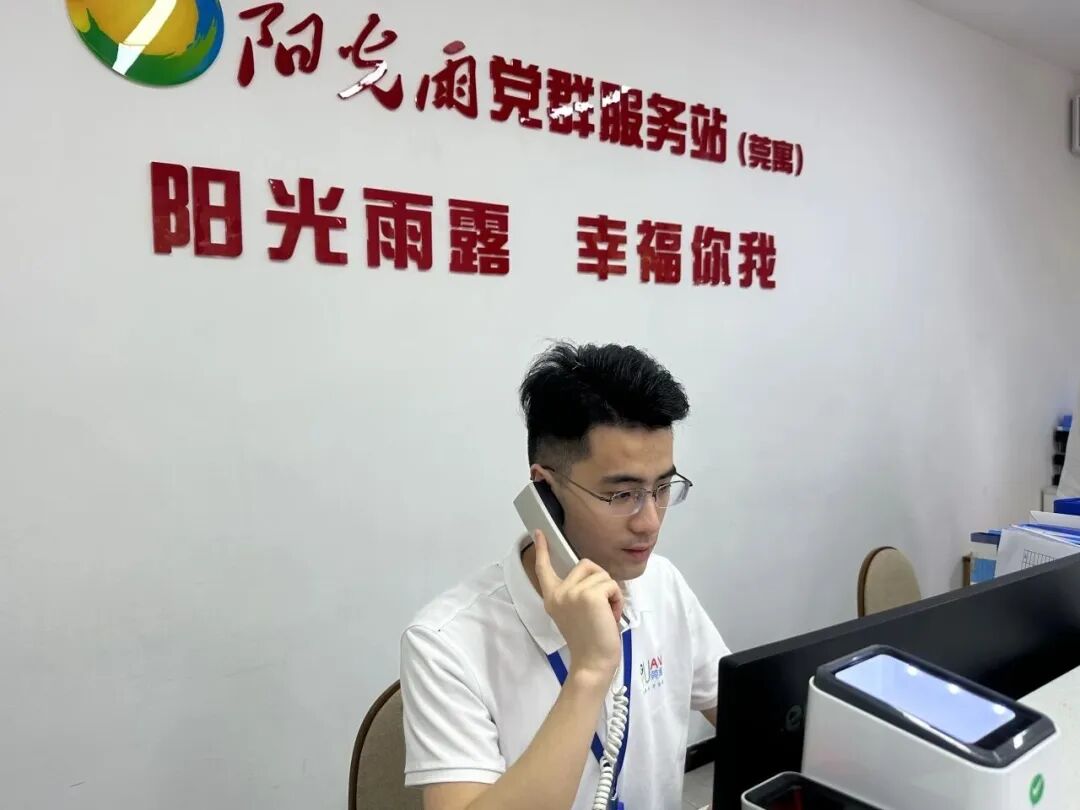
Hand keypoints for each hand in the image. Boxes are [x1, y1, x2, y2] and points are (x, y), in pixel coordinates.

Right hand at [533, 530, 622, 679]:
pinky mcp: (589, 595)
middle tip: (600, 608)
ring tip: (606, 615)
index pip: (544, 568)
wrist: (593, 662)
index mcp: (552, 597)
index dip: (543, 549)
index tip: (538, 532)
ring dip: (611, 593)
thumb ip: (577, 593)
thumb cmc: (590, 641)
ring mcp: (573, 592)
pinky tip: (611, 616)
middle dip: (601, 581)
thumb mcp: (576, 612)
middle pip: (586, 564)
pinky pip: (612, 585)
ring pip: (602, 575)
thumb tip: (595, 576)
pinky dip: (617, 599)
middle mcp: (559, 592)